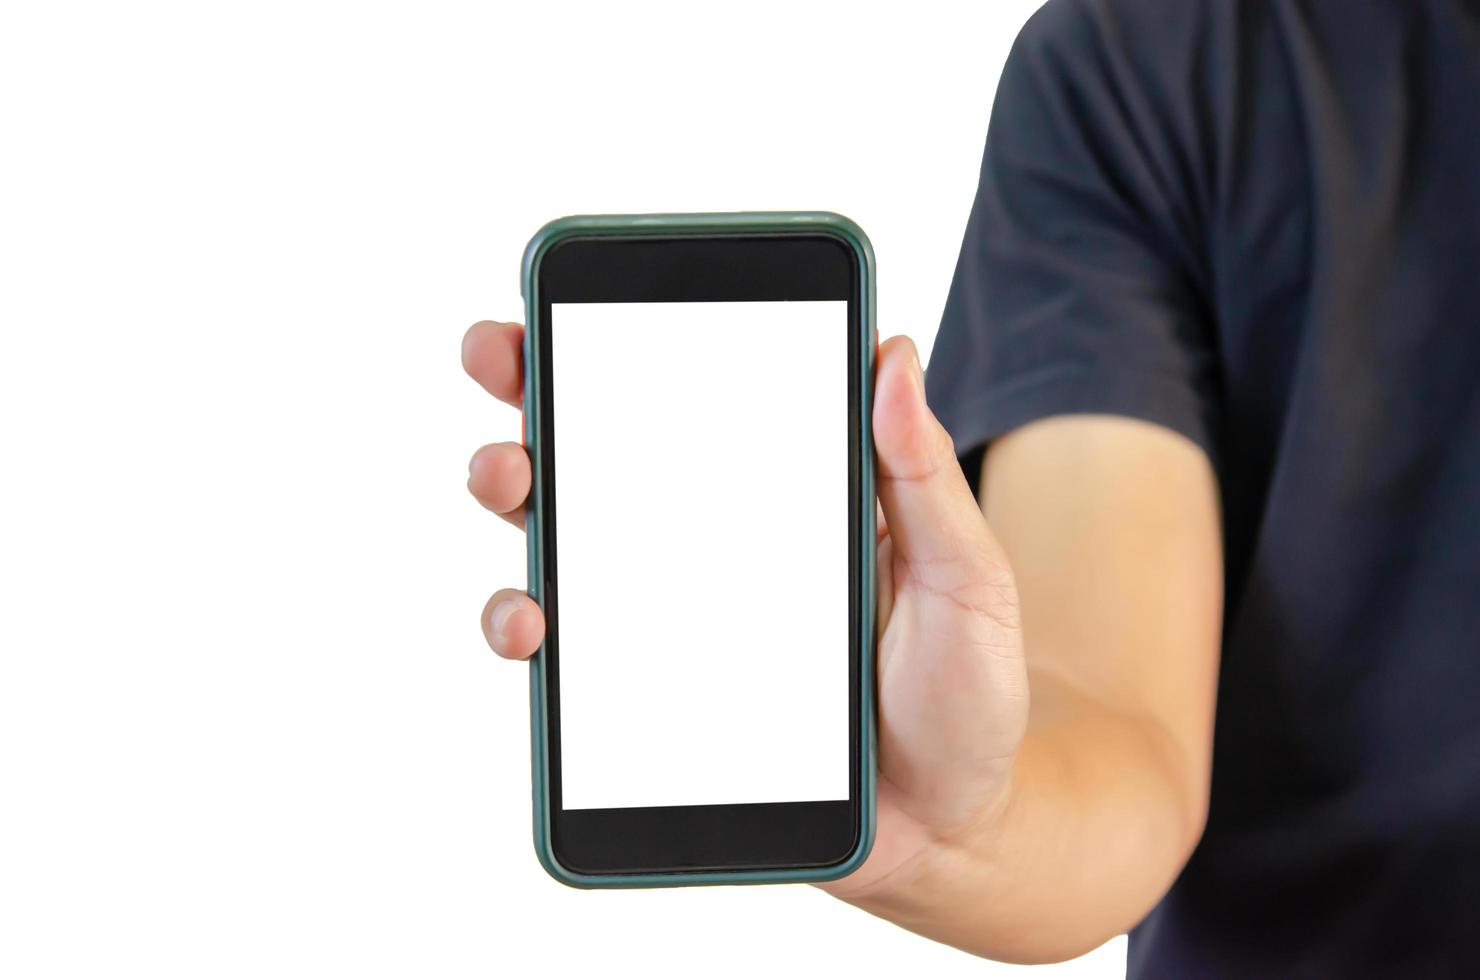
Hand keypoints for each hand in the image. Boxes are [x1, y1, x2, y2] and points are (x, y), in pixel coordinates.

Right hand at [462, 320, 1028, 900]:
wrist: (950, 832)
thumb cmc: (966, 693)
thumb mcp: (967, 579)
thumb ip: (925, 480)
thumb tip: (892, 351)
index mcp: (787, 499)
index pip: (702, 404)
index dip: (633, 345)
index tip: (579, 295)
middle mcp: (713, 550)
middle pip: (606, 459)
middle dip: (537, 396)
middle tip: (506, 362)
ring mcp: (674, 625)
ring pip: (563, 544)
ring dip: (512, 496)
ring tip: (508, 482)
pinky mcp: (650, 703)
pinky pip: (569, 660)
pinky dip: (527, 630)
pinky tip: (533, 625)